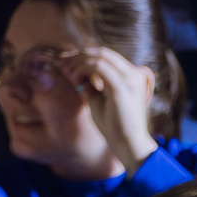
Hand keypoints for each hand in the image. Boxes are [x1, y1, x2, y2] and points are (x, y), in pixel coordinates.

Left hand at [59, 45, 159, 172]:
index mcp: (132, 77)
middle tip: (62, 61)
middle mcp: (134, 74)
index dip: (85, 55)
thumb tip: (68, 68)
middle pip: (102, 52)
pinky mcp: (122, 86)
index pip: (107, 56)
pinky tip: (74, 77)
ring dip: (79, 61)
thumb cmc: (114, 126)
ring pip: (99, 56)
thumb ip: (86, 83)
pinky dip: (82, 68)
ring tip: (66, 71)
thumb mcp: (97, 100)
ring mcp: (130, 79)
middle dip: (79, 55)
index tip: (67, 60)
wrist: (129, 144)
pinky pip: (97, 67)